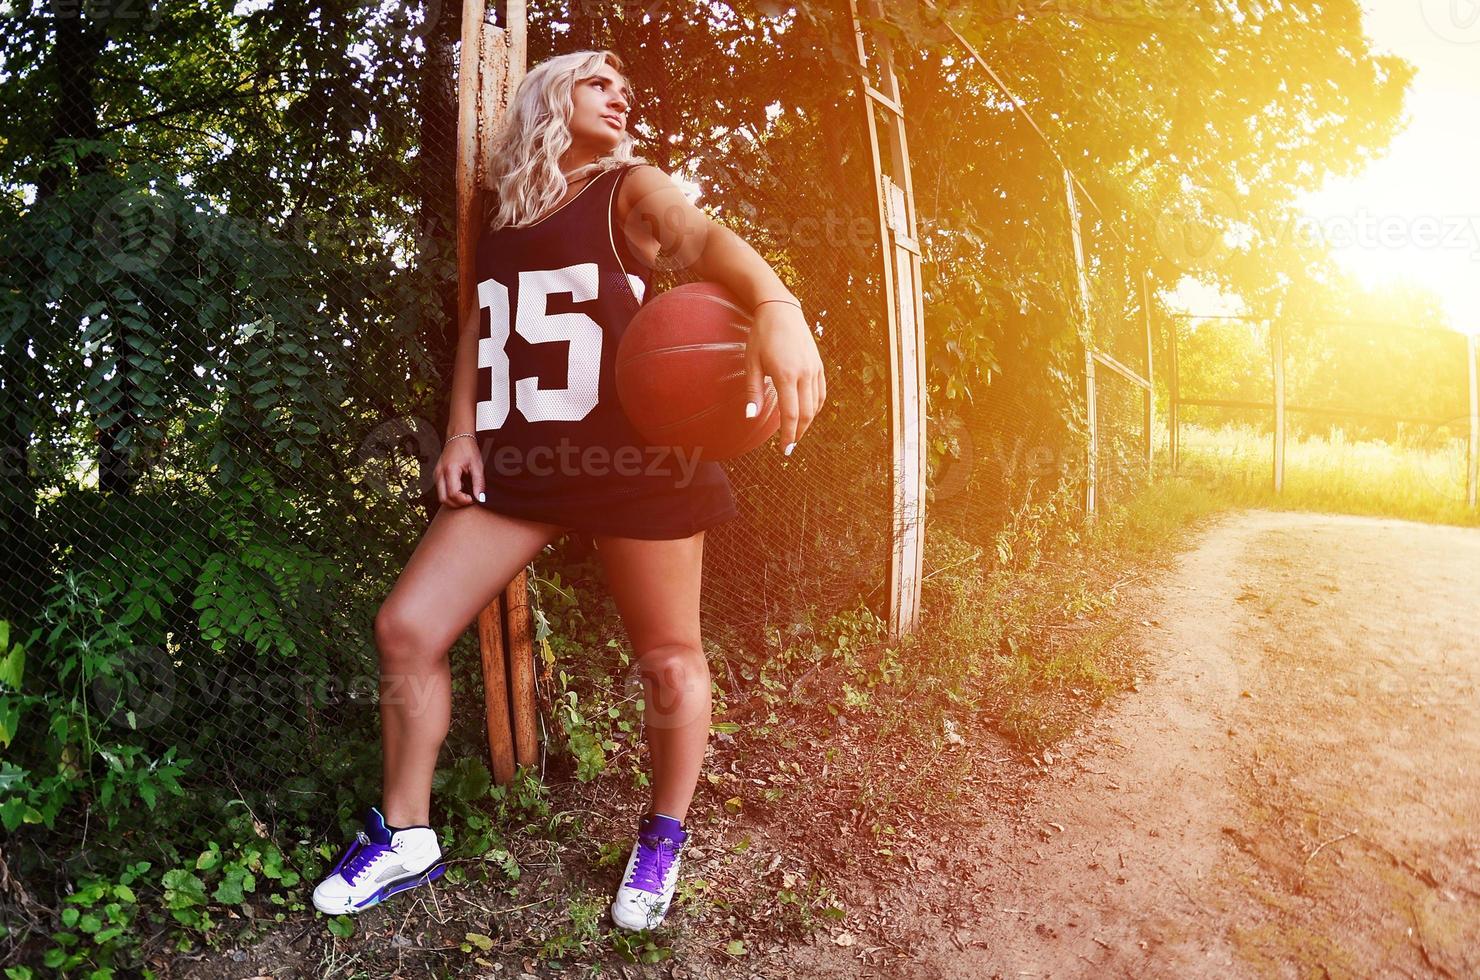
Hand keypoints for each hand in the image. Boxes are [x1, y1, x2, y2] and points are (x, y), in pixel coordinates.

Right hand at [435, 436, 483, 507]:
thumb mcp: (477, 465)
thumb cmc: (467, 448)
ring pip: (441, 497)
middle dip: (457, 503)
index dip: (463, 500)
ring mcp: (436, 475)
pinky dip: (450, 494)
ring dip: (453, 500)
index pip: (453, 494)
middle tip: (469, 499)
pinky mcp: (437, 476)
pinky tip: (460, 488)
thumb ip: (479, 483)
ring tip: (465, 493)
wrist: (458, 437)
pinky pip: (441, 491)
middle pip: (444, 499)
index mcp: (450, 470)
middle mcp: (439, 474)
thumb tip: (480, 498)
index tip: (473, 499)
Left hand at [742, 301, 826, 454]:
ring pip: (816, 404)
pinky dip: (815, 407)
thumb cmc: (761, 336)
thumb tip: (751, 416)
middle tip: (789, 446)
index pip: (791, 414)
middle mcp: (804, 373)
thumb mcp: (752, 362)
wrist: (781, 310)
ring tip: (796, 431)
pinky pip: (821, 392)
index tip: (784, 449)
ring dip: (808, 422)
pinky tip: (807, 413)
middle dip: (799, 432)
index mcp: (786, 374)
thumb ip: (753, 391)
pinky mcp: (818, 365)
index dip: (788, 435)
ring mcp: (814, 369)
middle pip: (807, 413)